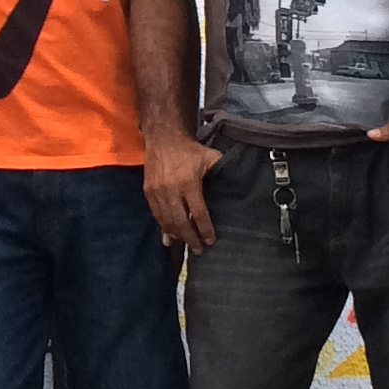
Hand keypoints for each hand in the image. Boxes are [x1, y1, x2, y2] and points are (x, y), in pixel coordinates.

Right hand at [144, 131, 217, 253]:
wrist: (163, 138)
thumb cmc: (190, 150)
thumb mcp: (210, 157)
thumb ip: (222, 171)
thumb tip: (239, 184)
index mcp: (189, 182)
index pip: (198, 213)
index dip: (205, 229)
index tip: (211, 241)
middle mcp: (171, 189)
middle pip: (181, 222)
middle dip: (191, 239)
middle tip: (199, 250)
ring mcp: (158, 191)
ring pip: (167, 221)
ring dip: (177, 235)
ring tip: (186, 244)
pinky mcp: (148, 191)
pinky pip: (156, 214)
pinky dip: (163, 226)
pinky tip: (169, 236)